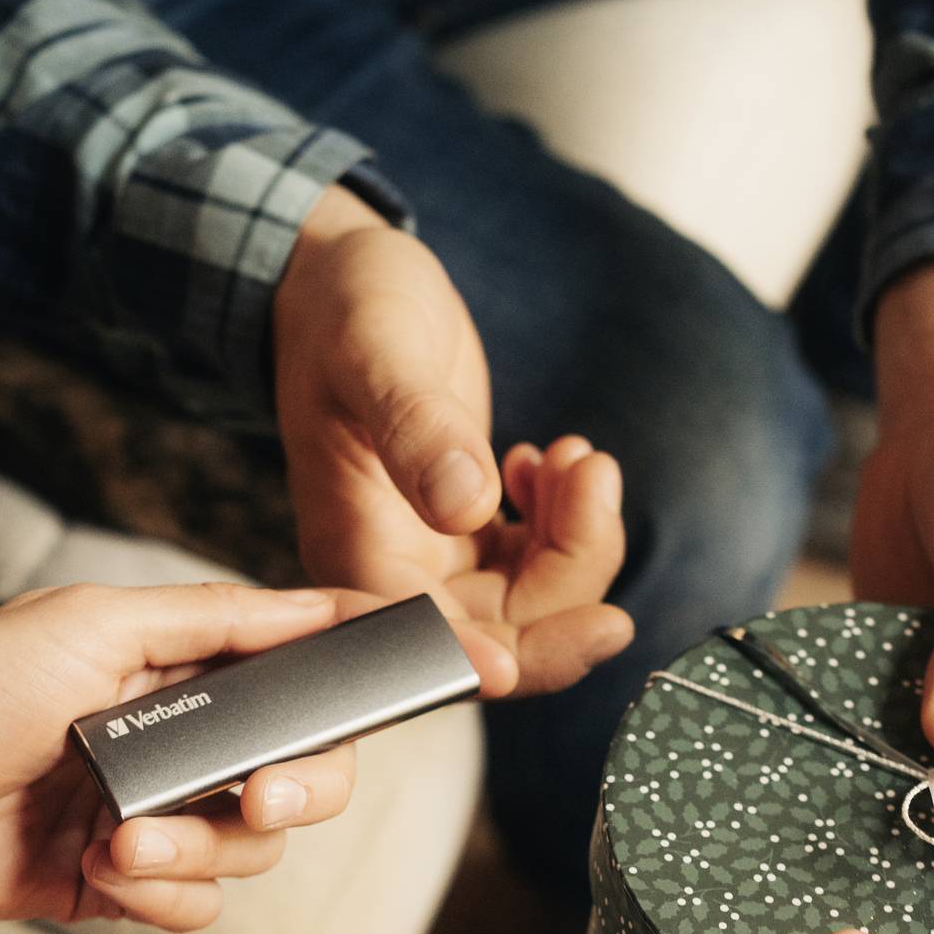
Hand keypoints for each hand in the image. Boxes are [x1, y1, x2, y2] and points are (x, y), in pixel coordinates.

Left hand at [0, 580, 508, 930]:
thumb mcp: (97, 623)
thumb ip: (218, 619)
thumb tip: (318, 605)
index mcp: (188, 665)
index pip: (308, 669)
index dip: (374, 674)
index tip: (453, 667)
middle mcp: (186, 739)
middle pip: (309, 773)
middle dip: (295, 790)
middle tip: (256, 795)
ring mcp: (159, 814)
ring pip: (253, 851)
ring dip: (195, 848)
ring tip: (117, 837)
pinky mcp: (124, 883)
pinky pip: (197, 905)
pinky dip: (159, 894)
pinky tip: (100, 873)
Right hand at [271, 185, 631, 696]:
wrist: (333, 278)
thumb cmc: (339, 308)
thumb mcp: (377, 351)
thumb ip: (418, 429)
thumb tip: (466, 505)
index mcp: (354, 550)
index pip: (441, 647)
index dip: (524, 655)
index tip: (601, 621)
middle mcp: (388, 569)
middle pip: (503, 635)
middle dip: (573, 574)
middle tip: (596, 481)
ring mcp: (426, 552)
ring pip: (528, 604)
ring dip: (576, 541)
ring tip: (577, 457)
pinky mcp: (458, 528)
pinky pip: (530, 566)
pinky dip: (565, 525)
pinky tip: (552, 462)